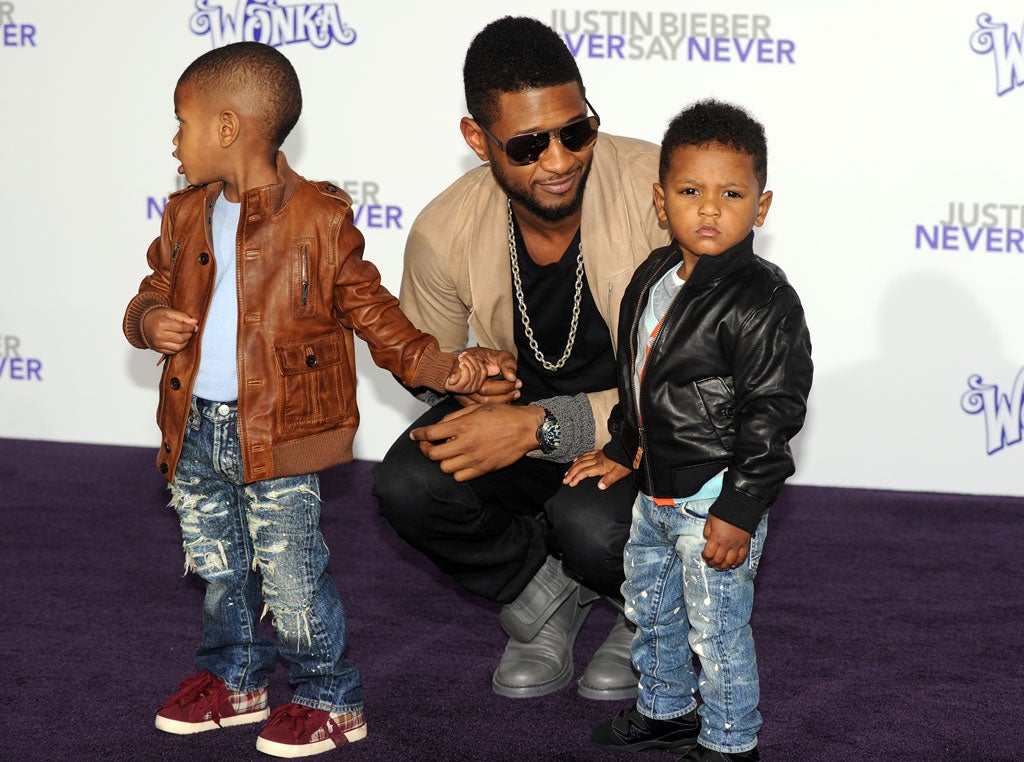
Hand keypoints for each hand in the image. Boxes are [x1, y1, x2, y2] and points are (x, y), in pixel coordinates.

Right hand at [144, 308, 197, 353]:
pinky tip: (180, 342)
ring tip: (186, 336)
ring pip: (178, 347)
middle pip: (181, 338)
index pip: (181, 328)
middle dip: (189, 335)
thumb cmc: (158, 316)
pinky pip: (173, 352)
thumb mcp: (170, 312)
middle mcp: (158, 334)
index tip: (195, 327)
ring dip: (186, 342)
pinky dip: (179, 347)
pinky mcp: (158, 349)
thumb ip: (183, 316)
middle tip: (191, 331)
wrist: (143, 323)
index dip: (191, 328)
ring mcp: (157, 343)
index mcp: (162, 323)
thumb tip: (195, 322)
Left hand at [409, 403, 543, 480]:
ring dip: (442, 460)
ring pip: (445, 467)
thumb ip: (454, 417)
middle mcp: (466, 443)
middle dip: (426, 450)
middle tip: (427, 446)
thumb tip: (439, 426)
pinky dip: (456, 471)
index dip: (418, 435)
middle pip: (433, 454)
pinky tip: (459, 462)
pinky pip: (460, 477)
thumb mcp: (476, 408)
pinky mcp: (483, 469)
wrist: (525, 429)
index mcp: (463, 426)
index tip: (415, 436)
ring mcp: (474, 458)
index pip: (430, 433)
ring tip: (447, 453)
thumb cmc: (502, 416)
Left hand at [444, 353, 494, 394]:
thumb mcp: (473, 362)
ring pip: (474, 372)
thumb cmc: (456, 365)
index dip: (478, 361)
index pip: (485, 371)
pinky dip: (463, 367)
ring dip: (467, 362)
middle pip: (480, 371)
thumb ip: (486, 367)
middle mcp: (474, 388)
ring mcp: (467, 389)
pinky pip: (466, 376)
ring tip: (460, 358)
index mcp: (479, 382)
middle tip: (463, 355)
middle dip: (472, 360)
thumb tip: (500, 371)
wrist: (439, 370)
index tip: (468, 354)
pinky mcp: (459, 389)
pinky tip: (459, 363)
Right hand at [452, 347, 520, 405]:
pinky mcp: (466, 401)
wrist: (475, 360)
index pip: (486, 386)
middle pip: (484, 398)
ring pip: (483, 404)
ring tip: (515, 393)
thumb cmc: (487, 357)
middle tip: (518, 388)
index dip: (504, 386)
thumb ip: (507, 363)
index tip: (516, 381)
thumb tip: (512, 377)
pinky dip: (496, 405)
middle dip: (505, 395)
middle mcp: (463, 385)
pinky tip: (506, 400)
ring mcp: (463, 394)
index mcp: (469, 372)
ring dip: (502, 401)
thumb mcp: (500, 355)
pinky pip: (481, 408)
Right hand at [563, 449, 630, 489]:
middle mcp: (597, 460)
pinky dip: (579, 458)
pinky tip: (576, 459)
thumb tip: (600, 486)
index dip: (576, 478)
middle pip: (580, 466)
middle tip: (564, 480)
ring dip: (573, 466)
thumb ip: (609, 480)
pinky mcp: (600, 452)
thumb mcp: (620, 473)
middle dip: (571, 473)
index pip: (585, 472)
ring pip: (581, 460)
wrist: (629, 448)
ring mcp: (597, 455)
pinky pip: (586, 454)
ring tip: (567, 472)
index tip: (570, 483)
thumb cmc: (625, 461)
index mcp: (600, 466)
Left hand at [701, 514, 751, 570]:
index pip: (708, 554)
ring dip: (724, 566)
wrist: (741, 507)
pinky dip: (737, 563)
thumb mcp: (710, 520)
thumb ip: (707, 531)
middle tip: (711, 563)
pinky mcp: (745, 545)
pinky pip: (741, 558)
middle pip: (718, 560)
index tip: (704, 556)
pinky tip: (732, 565)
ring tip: (720, 567)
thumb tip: (707, 540)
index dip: (705, 557)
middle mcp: (726, 544)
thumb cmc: (723, 512)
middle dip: (713, 563)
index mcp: (716, 538)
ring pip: (729, 562)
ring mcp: (736, 545)